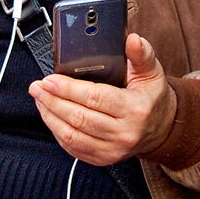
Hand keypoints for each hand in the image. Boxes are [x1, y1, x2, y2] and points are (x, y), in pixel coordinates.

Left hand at [31, 34, 175, 166]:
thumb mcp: (151, 73)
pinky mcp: (103, 159)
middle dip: (53, 100)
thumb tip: (133, 39)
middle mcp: (124, 133)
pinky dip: (56, 131)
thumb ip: (141, 55)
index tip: (50, 79)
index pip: (95, 98)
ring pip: (72, 135)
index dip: (68, 89)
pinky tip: (50, 116)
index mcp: (135, 109)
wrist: (161, 128)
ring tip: (39, 99)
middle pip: (79, 117)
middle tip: (38, 87)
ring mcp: (113, 150)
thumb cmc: (151, 98)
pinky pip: (72, 147)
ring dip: (50, 116)